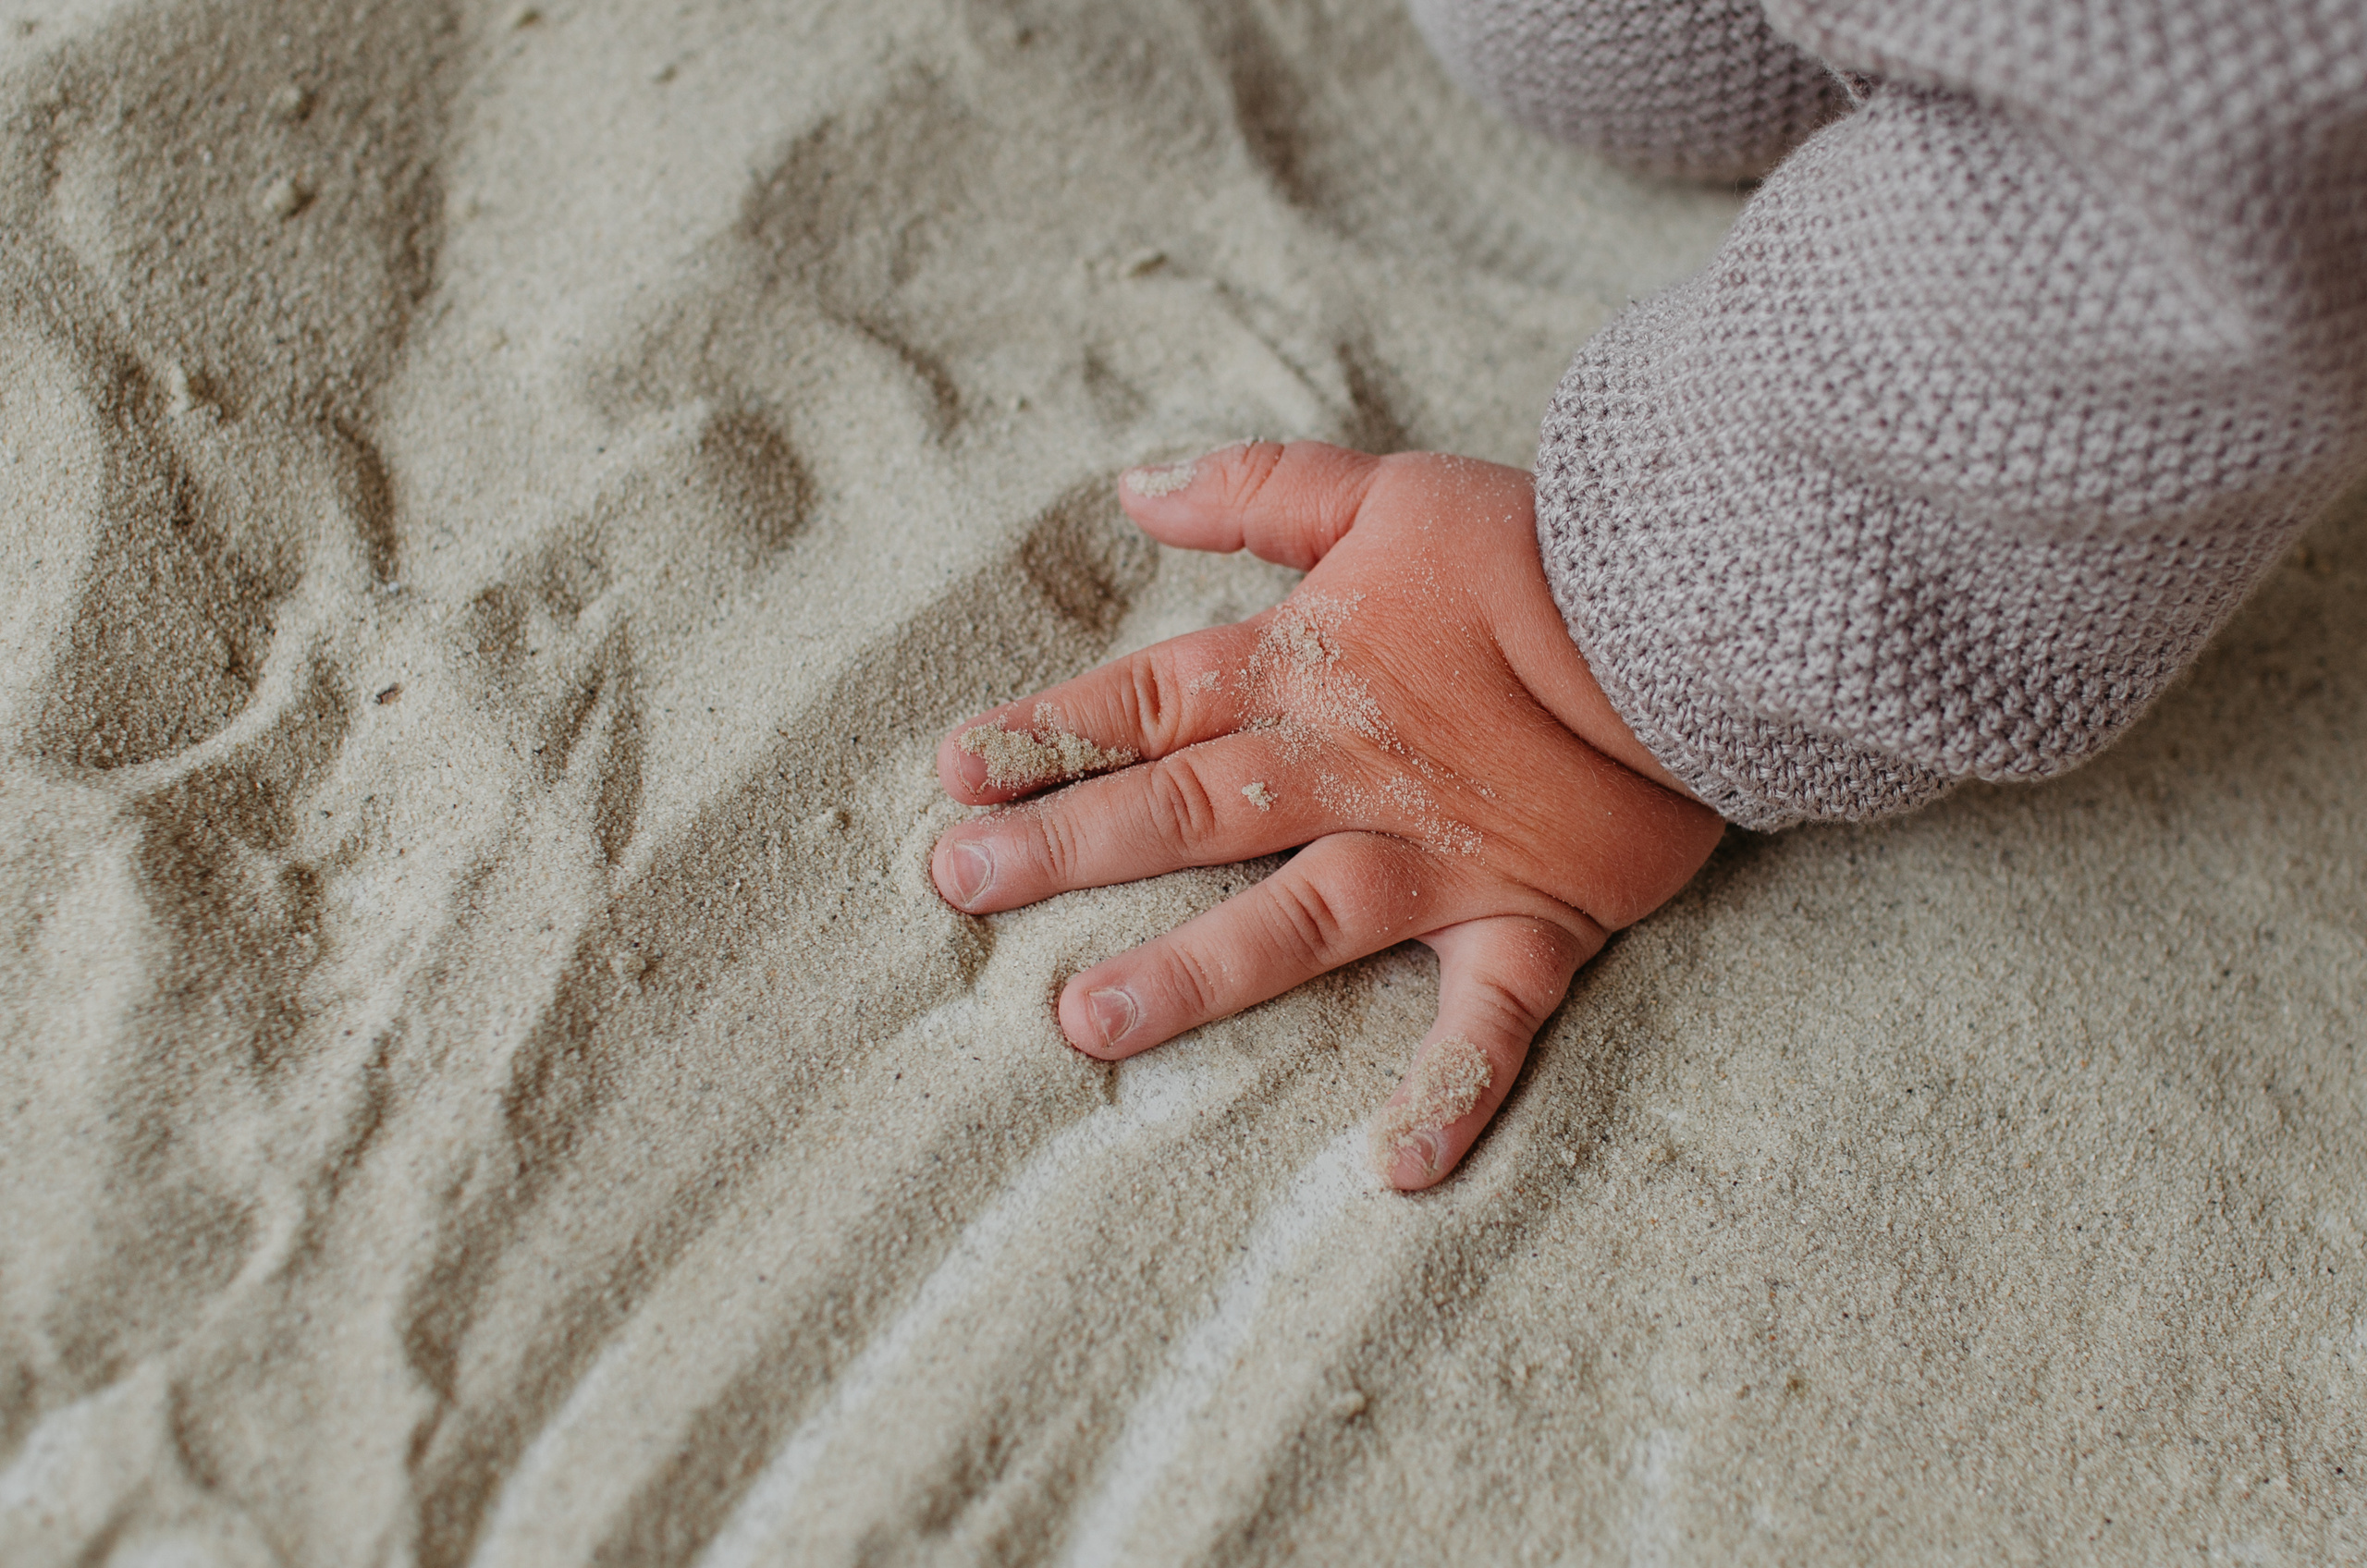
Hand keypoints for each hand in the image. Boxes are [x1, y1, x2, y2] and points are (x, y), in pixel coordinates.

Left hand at [930, 442, 1722, 1188]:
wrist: (1696, 600)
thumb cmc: (1541, 545)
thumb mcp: (1385, 489)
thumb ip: (1258, 490)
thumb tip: (1134, 487)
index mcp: (1303, 668)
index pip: (1150, 704)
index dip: (1050, 735)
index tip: (955, 774)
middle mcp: (1346, 771)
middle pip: (1183, 809)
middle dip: (1065, 846)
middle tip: (958, 885)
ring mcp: (1434, 855)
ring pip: (1293, 919)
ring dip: (1193, 973)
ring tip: (1089, 1025)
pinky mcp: (1529, 918)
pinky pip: (1486, 1019)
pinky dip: (1449, 1088)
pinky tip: (1398, 1169)